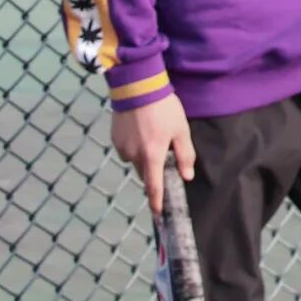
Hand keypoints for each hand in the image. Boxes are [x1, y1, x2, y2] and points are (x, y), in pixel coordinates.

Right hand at [111, 96, 195, 215]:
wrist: (136, 86)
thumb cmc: (163, 108)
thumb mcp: (181, 130)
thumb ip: (185, 155)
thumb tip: (186, 175)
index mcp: (152, 156)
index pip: (154, 186)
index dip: (156, 202)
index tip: (158, 214)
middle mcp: (134, 155)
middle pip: (144, 173)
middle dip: (153, 171)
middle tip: (162, 155)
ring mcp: (122, 147)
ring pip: (134, 161)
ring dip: (143, 157)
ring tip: (151, 136)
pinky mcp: (114, 138)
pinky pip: (126, 150)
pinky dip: (134, 146)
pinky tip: (140, 130)